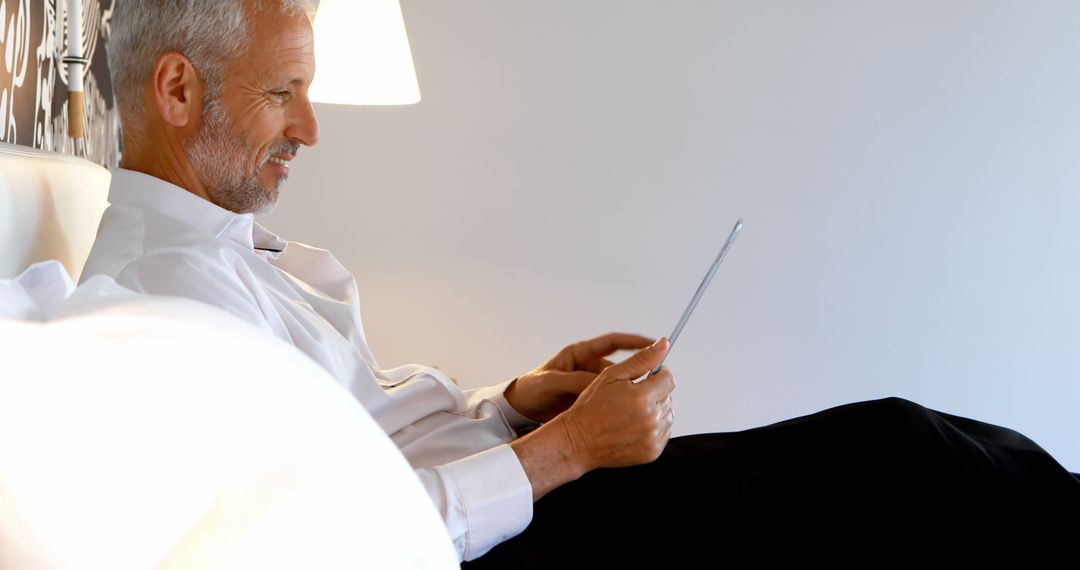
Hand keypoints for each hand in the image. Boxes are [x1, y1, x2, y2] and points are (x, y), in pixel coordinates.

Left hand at [505, 332, 656, 422]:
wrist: (520, 409)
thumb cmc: (531, 389)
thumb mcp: (551, 382)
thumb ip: (574, 380)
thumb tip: (599, 382)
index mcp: (580, 354)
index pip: (613, 342)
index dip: (634, 341)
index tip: (653, 343)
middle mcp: (588, 367)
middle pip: (619, 367)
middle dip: (636, 371)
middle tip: (653, 377)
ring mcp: (589, 384)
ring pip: (616, 386)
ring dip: (628, 392)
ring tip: (642, 398)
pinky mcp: (589, 402)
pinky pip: (609, 401)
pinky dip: (618, 406)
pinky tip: (627, 413)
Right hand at [557, 337, 675, 470]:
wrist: (579, 441)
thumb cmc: (591, 407)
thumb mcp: (612, 376)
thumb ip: (641, 359)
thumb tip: (664, 344)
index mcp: (642, 398)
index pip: (668, 379)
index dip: (657, 375)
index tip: (646, 378)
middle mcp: (651, 419)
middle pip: (669, 397)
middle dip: (654, 393)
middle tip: (631, 397)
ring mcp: (653, 438)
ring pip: (668, 415)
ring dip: (655, 410)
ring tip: (631, 412)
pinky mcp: (652, 452)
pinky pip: (664, 433)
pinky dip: (653, 428)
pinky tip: (634, 426)